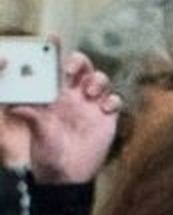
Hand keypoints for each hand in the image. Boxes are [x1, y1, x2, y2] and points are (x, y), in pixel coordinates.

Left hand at [5, 47, 119, 183]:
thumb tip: (16, 105)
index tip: (52, 38)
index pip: (55, 67)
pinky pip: (114, 101)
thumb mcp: (36, 133)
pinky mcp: (107, 119)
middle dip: (80, 63)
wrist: (67, 176)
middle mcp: (72, 96)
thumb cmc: (46, 152)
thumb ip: (30, 116)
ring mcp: (91, 106)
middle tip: (73, 72)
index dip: (55, 51)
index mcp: (53, 94)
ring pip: (100, 80)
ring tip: (88, 94)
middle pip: (82, 67)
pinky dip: (111, 101)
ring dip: (97, 81)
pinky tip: (104, 110)